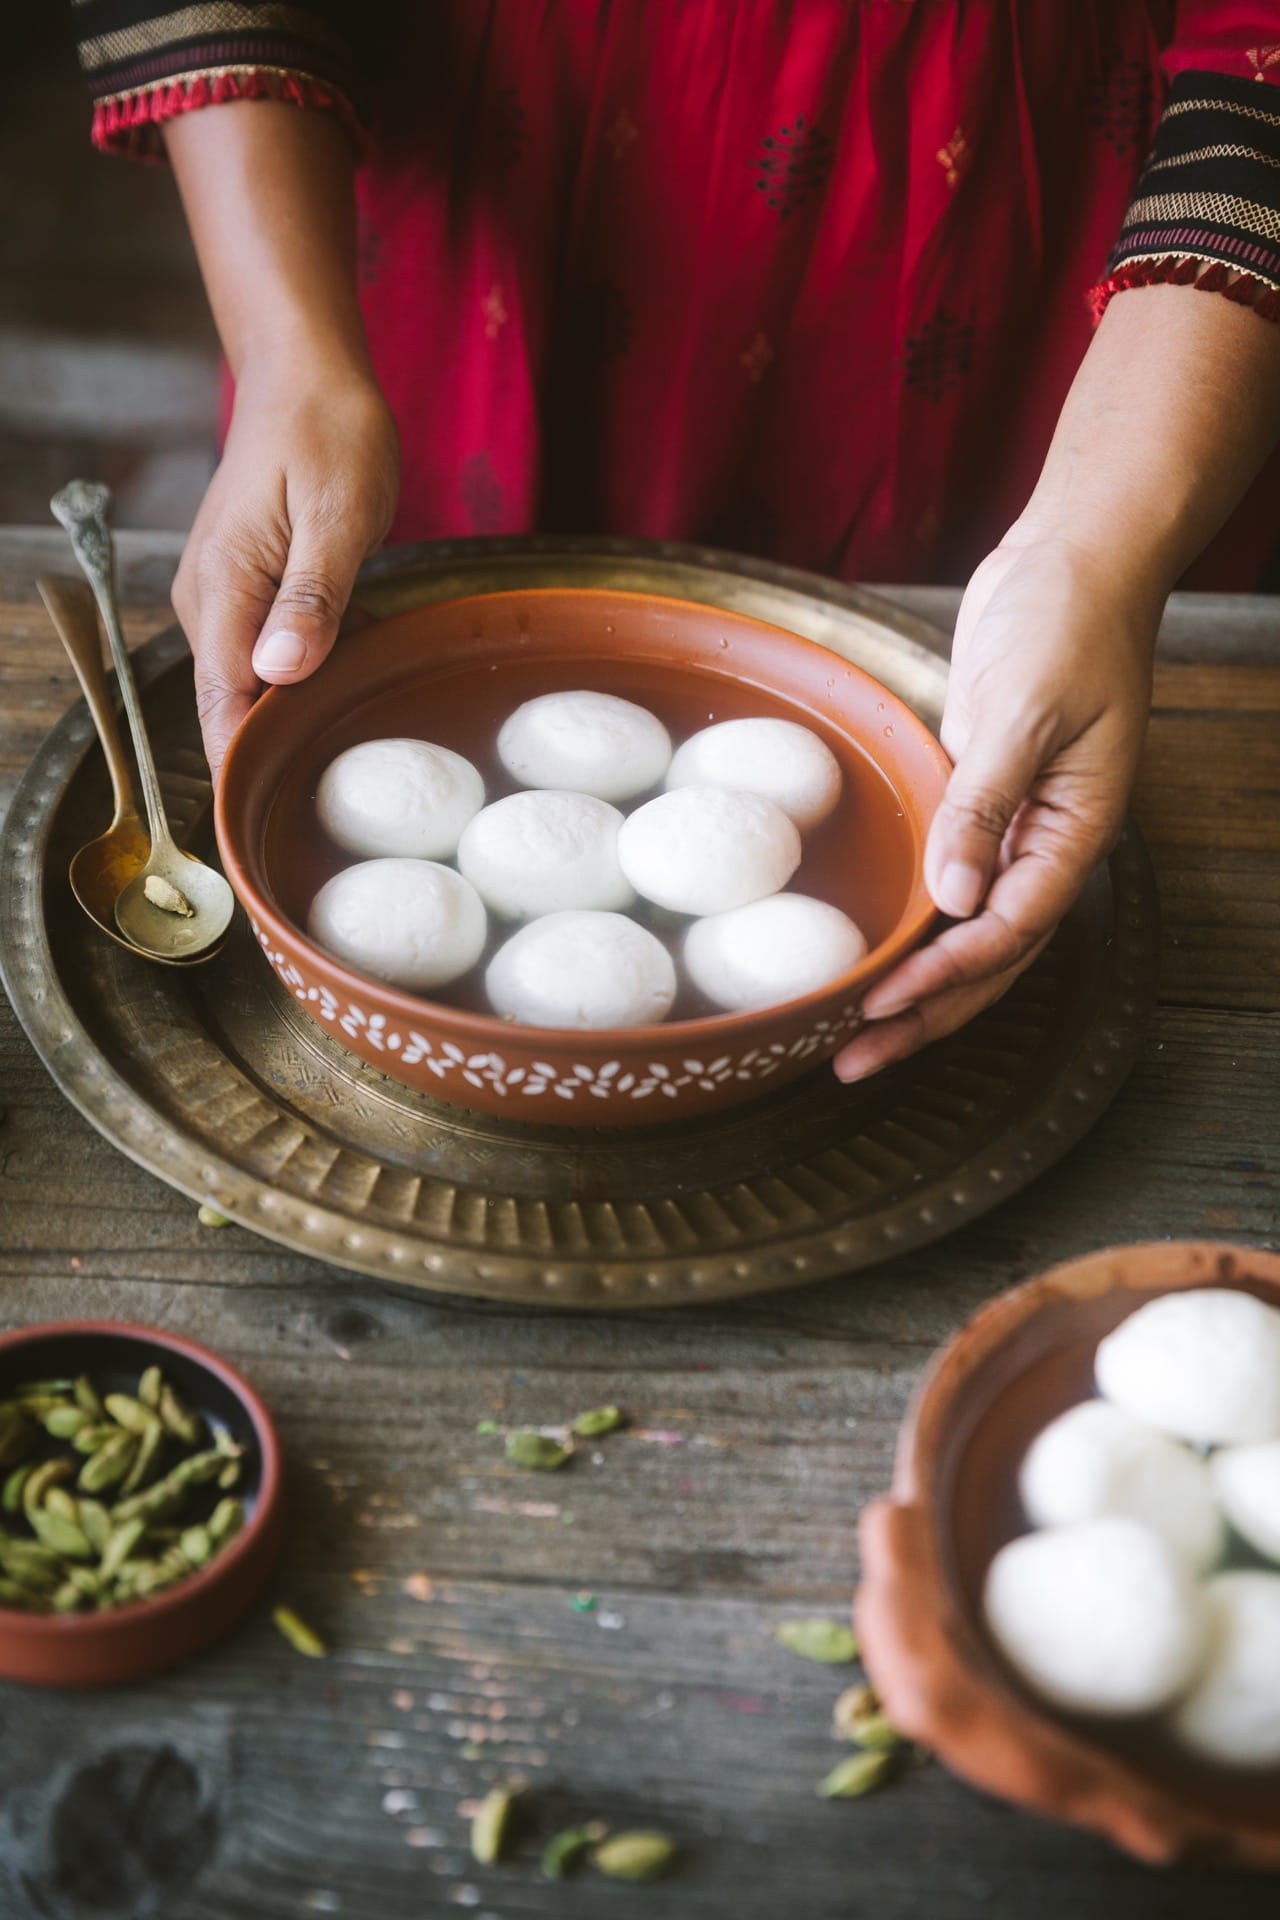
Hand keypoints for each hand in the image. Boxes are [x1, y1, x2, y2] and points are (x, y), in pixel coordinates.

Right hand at [172, 358, 398, 778]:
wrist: (308, 377)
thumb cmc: (329, 434)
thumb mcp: (339, 514)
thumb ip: (313, 596)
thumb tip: (283, 670)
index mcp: (224, 589)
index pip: (223, 703)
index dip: (247, 764)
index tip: (280, 812)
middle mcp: (211, 602)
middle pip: (235, 704)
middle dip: (281, 746)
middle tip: (350, 776)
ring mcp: (226, 597)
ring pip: (257, 682)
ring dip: (304, 704)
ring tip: (362, 726)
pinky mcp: (249, 589)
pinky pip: (274, 651)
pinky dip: (313, 667)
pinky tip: (359, 665)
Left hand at [834, 533, 1156, 1081]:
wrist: (1073, 560)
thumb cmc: (1069, 622)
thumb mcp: (1025, 711)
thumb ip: (983, 805)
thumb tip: (950, 902)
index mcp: (1073, 832)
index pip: (1008, 932)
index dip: (945, 977)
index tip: (882, 1006)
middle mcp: (1044, 843)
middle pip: (988, 958)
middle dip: (925, 1015)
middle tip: (853, 1061)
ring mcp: (1012, 826)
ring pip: (965, 931)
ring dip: (915, 984)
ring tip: (853, 1032)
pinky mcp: (977, 799)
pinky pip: (946, 881)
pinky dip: (912, 922)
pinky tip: (870, 949)